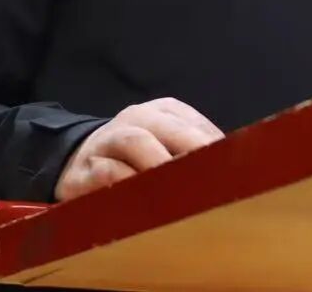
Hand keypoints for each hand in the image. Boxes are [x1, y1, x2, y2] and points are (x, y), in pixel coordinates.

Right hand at [53, 97, 223, 201]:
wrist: (76, 162)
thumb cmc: (135, 158)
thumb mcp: (165, 146)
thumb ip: (194, 154)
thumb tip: (235, 173)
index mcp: (162, 111)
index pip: (194, 123)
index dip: (215, 147)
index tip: (234, 169)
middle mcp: (136, 119)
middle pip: (167, 128)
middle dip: (192, 150)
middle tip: (212, 178)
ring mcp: (107, 141)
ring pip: (136, 142)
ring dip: (159, 163)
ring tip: (180, 188)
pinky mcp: (84, 170)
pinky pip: (107, 171)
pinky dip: (127, 183)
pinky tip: (144, 201)